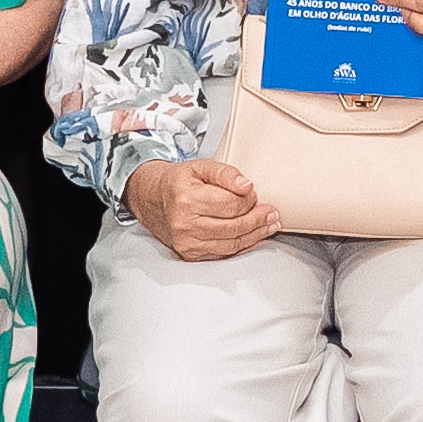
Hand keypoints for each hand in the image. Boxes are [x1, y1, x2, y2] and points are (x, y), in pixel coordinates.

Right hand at [127, 156, 276, 260]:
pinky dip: (242, 246)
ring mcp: (186, 243)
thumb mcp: (200, 166)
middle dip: (258, 220)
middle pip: (234, 227)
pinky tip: (253, 236)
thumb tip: (247, 186)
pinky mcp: (189, 254)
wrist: (150, 198)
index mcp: (187, 200)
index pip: (231, 205)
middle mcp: (185, 225)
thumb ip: (226, 173)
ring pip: (231, 244)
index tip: (255, 193)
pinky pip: (223, 253)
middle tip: (272, 213)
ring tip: (269, 225)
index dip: (249, 199)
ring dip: (255, 235)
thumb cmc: (177, 181)